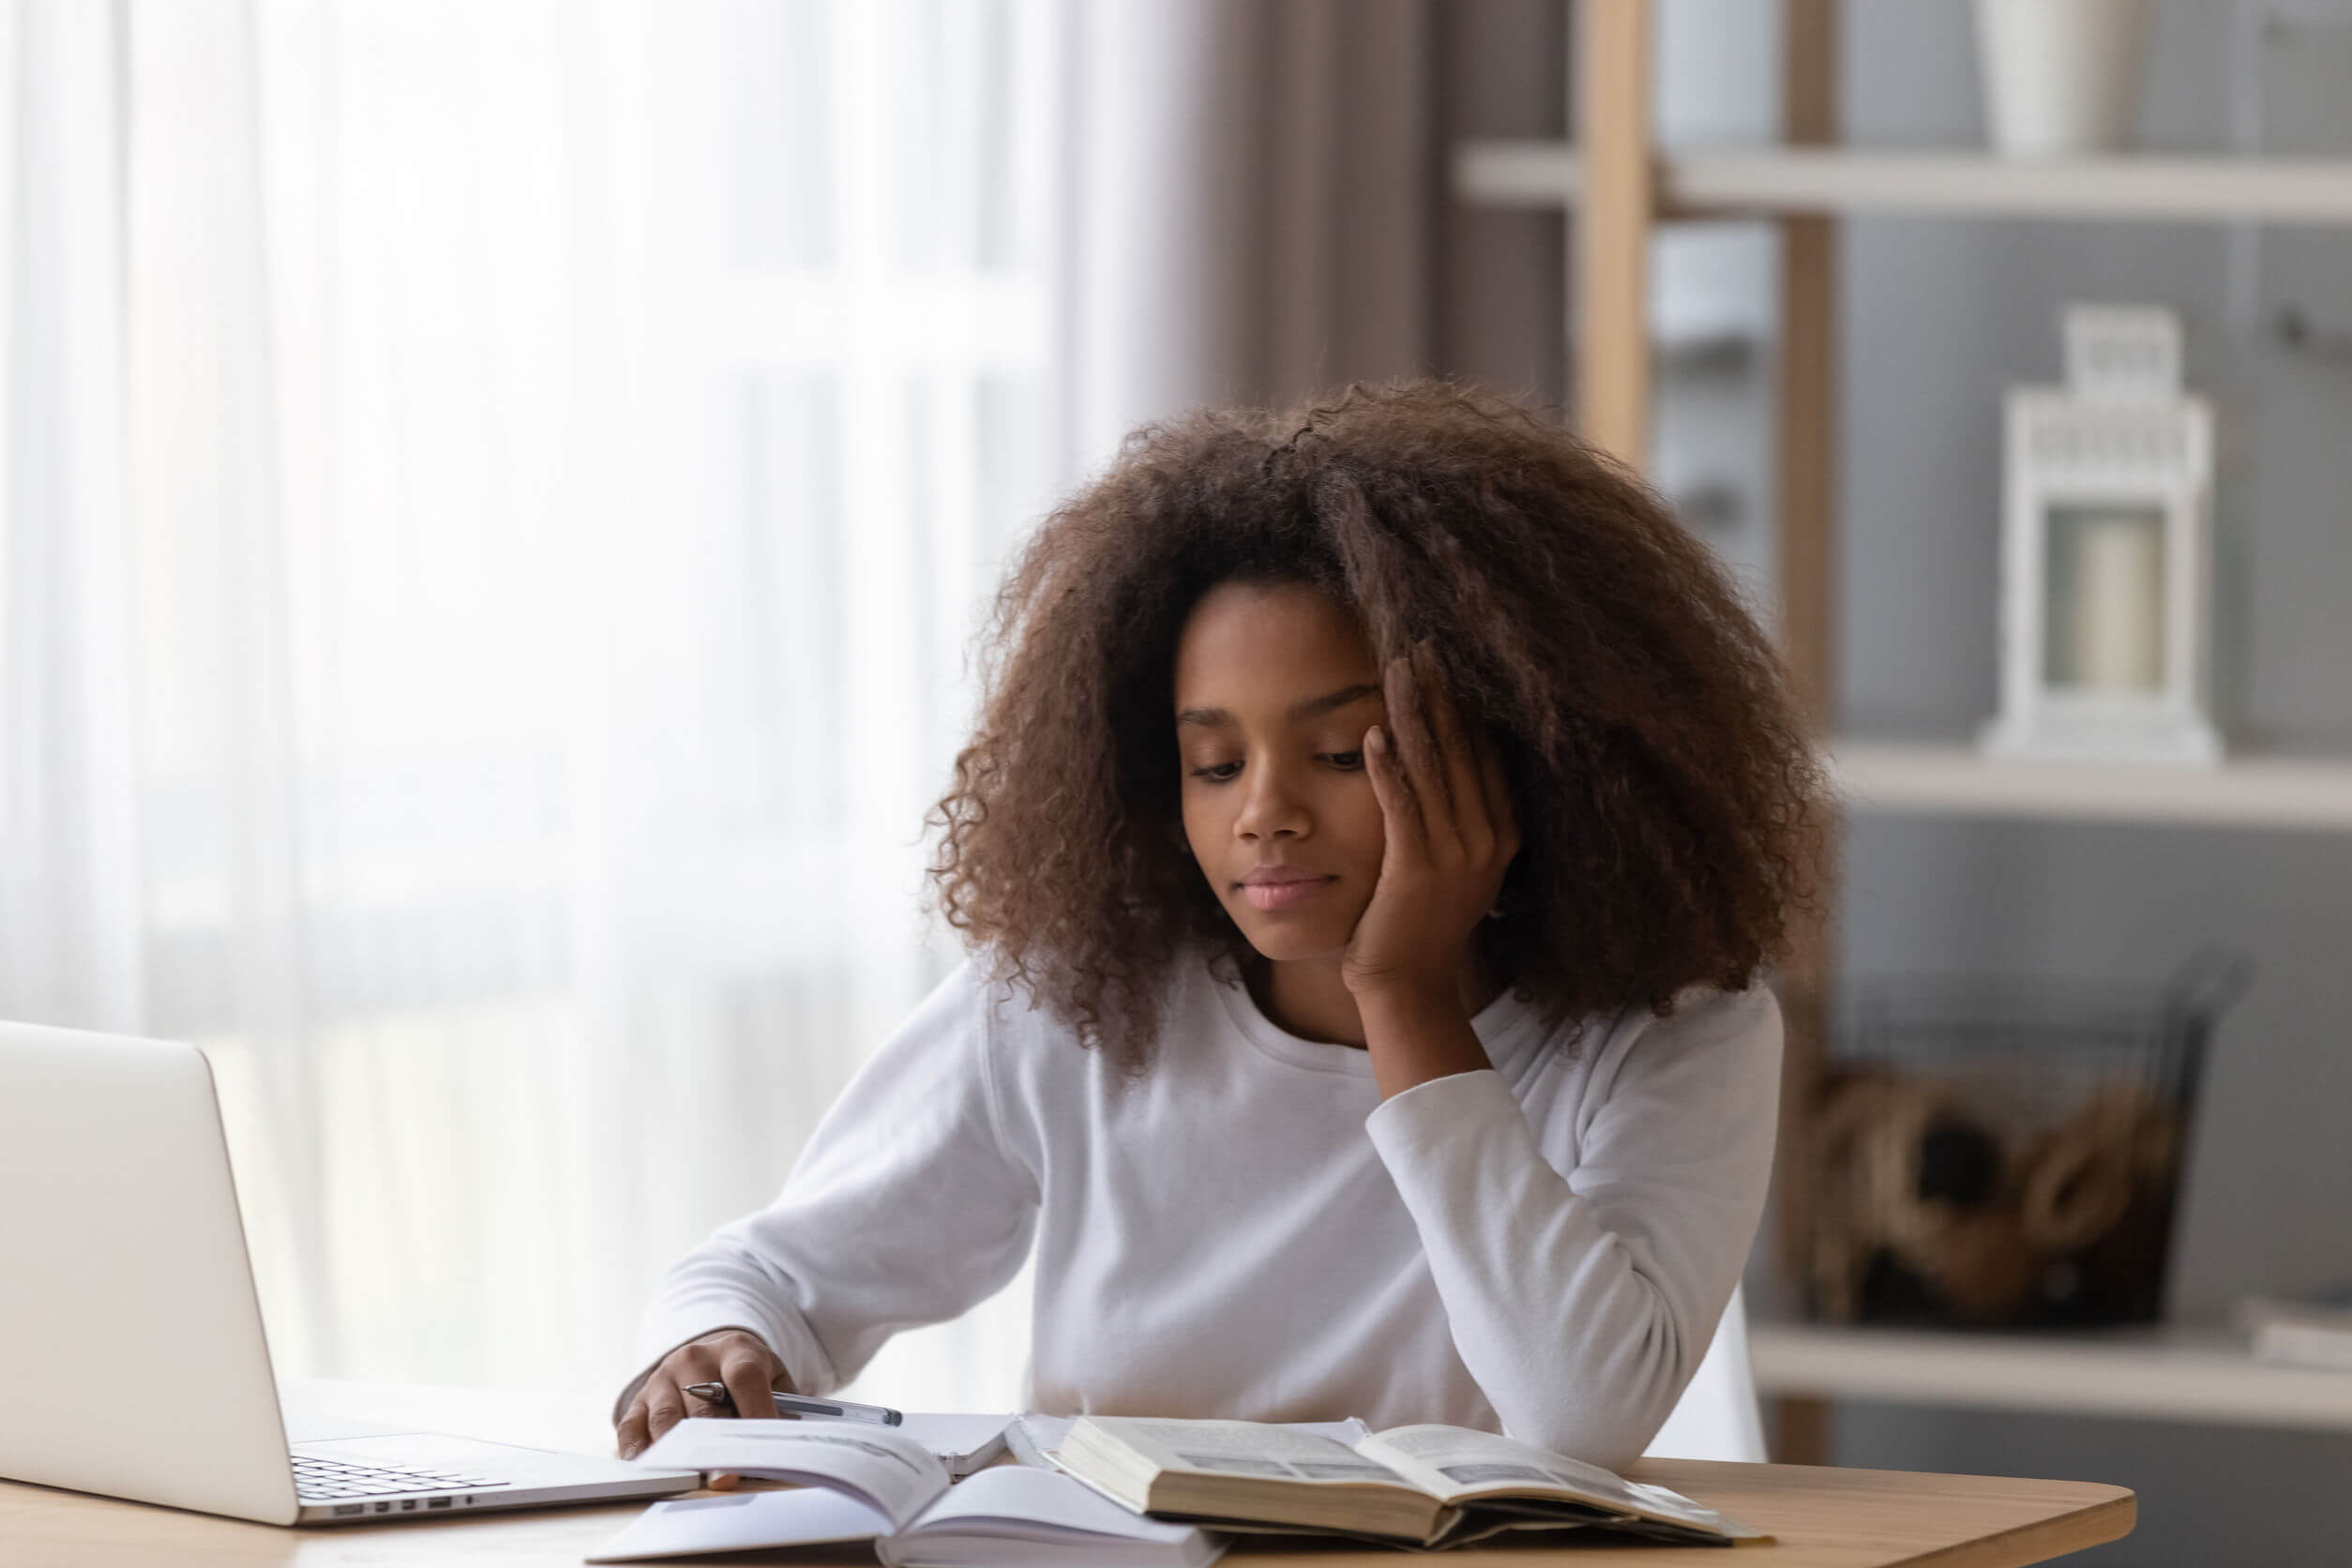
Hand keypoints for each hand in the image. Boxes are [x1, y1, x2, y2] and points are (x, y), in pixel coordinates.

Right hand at [614, 1327, 791, 1490]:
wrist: (714, 1354)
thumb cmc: (748, 1377)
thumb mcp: (774, 1379)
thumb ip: (781, 1407)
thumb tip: (779, 1445)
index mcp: (736, 1349)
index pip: (745, 1376)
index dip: (754, 1411)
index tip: (761, 1447)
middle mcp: (695, 1358)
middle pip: (703, 1404)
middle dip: (714, 1444)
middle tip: (724, 1477)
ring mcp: (663, 1377)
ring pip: (667, 1417)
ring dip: (677, 1452)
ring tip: (687, 1478)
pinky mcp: (640, 1399)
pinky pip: (632, 1426)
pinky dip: (637, 1450)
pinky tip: (648, 1469)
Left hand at [1342, 646, 1519, 1005]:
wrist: (1410, 985)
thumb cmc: (1421, 923)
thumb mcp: (1456, 865)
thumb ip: (1460, 818)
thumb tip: (1448, 763)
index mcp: (1502, 832)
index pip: (1486, 751)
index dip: (1466, 702)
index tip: (1447, 659)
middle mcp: (1488, 838)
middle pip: (1464, 748)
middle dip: (1441, 692)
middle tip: (1421, 644)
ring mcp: (1456, 854)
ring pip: (1434, 767)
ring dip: (1414, 713)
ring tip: (1397, 669)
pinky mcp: (1417, 869)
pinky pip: (1403, 804)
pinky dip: (1389, 766)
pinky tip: (1374, 731)